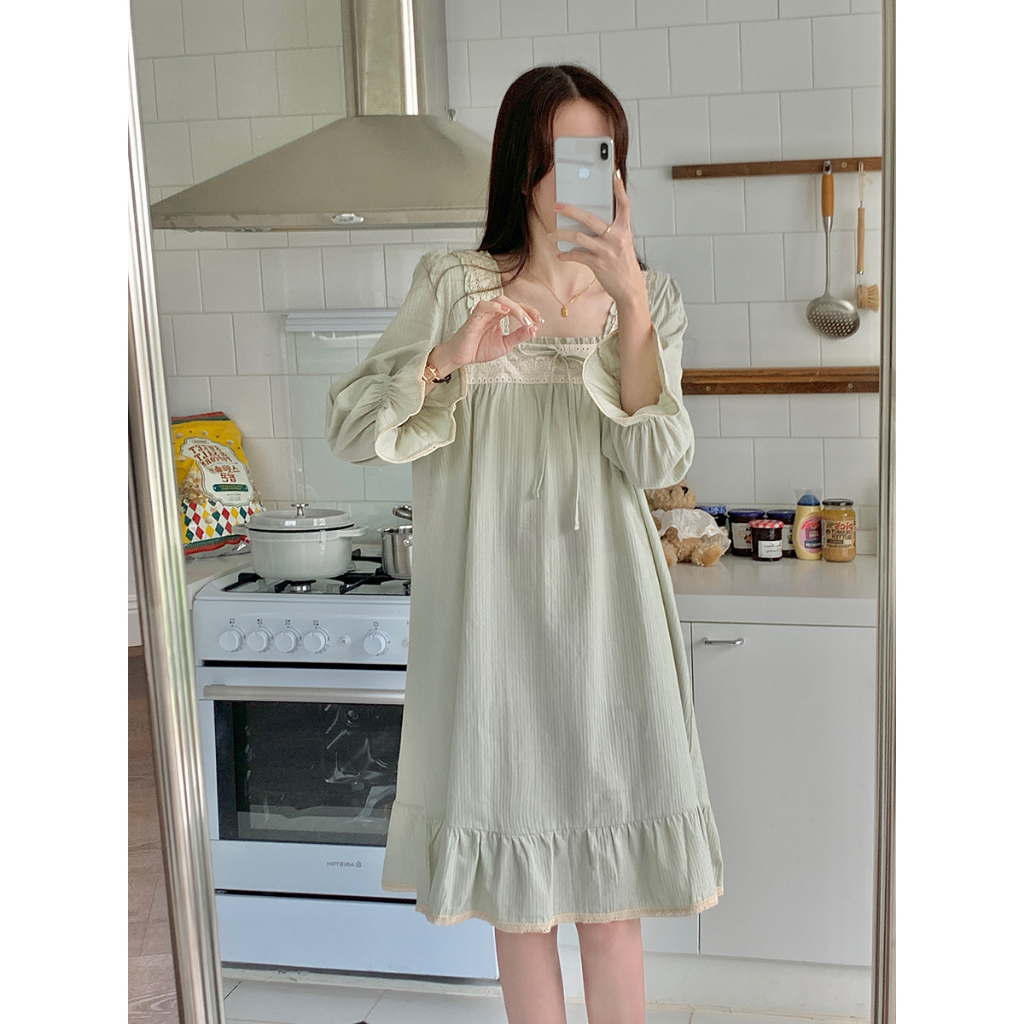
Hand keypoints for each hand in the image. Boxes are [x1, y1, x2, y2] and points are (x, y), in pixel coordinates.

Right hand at [444, 294, 544, 366]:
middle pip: (512, 302)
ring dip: (515, 308)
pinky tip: (504, 311)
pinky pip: (483, 306)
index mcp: (500, 316)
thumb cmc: (479, 348)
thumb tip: (534, 329)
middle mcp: (492, 312)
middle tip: (534, 322)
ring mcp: (483, 313)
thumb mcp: (505, 344)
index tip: (540, 321)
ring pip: (500, 300)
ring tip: (523, 319)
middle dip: (525, 310)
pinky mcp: (474, 317)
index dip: (530, 312)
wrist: (462, 357)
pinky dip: (494, 306)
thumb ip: (518, 336)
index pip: (518, 308)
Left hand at [547, 171, 647, 309]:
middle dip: (570, 210)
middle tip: (557, 205)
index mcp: (624, 229)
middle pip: (589, 218)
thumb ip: (611, 231)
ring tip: (551, 235)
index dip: (619, 189)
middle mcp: (616, 237)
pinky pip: (577, 256)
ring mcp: (606, 251)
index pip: (624, 205)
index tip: (613, 175)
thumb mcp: (623, 244)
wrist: (630, 288)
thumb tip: (589, 221)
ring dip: (561, 235)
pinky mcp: (598, 264)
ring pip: (578, 237)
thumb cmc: (624, 264)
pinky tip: (560, 255)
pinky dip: (566, 255)